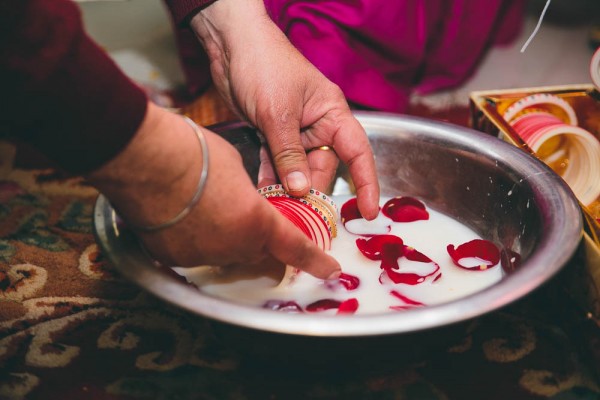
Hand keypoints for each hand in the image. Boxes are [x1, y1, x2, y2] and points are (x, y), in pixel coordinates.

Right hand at [86, 102, 340, 279]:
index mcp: (258, 223)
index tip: (329, 270)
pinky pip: (197, 254)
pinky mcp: (175, 258)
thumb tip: (245, 200)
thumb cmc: (196, 154)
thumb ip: (251, 193)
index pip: (296, 249)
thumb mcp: (237, 168)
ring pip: (228, 255)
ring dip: (230, 240)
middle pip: (260, 255)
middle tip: (255, 223)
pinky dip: (200, 240)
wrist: (147, 160)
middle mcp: (234, 247)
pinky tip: (188, 217)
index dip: (316, 261)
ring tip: (213, 210)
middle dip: (264, 243)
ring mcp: (203, 256)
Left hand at [191, 0, 379, 219]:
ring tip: (280, 210)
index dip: (367, 183)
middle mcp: (318, 125)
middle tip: (302, 216)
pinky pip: (277, 164)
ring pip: (298, 170)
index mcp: (332, 114)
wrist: (230, 45)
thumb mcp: (278, 113)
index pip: (358, 152)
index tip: (368, 211)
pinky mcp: (273, 135)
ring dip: (289, 189)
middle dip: (313, 192)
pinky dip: (271, 178)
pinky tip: (264, 193)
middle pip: (323, 168)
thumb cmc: (263, 65)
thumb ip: (289, 154)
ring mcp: (295, 132)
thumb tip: (301, 190)